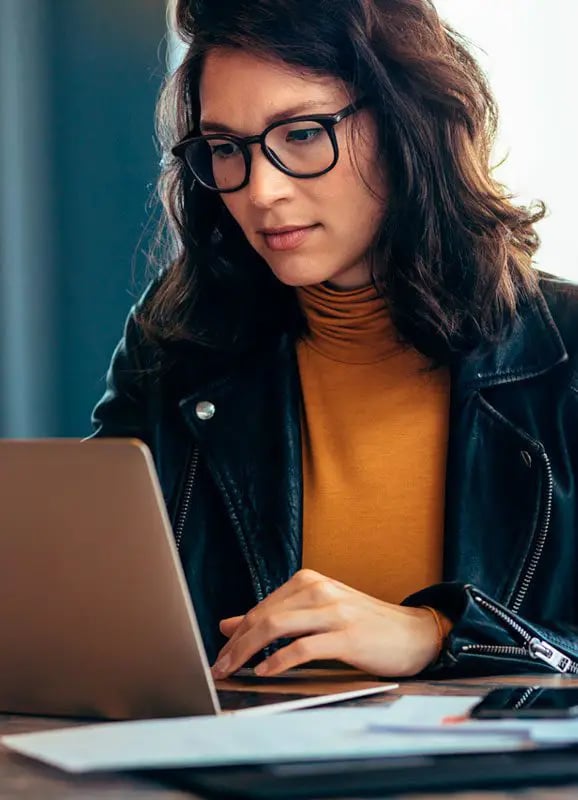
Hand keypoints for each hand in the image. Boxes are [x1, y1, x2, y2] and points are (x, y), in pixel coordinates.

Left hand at [211, 569, 440, 678]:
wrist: (413, 633)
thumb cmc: (363, 625)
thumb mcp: (316, 614)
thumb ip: (275, 617)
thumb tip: (228, 624)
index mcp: (309, 582)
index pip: (261, 607)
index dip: (236, 633)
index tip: (220, 654)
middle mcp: (318, 590)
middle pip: (264, 616)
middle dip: (236, 644)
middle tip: (219, 667)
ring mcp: (334, 611)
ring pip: (277, 627)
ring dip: (248, 651)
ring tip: (234, 670)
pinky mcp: (347, 635)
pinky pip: (303, 647)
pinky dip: (279, 660)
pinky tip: (265, 671)